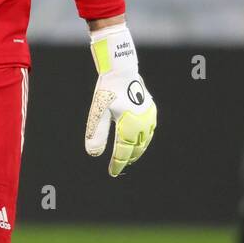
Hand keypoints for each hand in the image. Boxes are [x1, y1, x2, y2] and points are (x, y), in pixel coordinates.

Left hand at [85, 22, 156, 176]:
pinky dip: (144, 138)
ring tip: (130, 157)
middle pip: (136, 149)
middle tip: (120, 167)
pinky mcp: (150, 109)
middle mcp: (142, 124)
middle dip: (128, 159)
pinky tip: (139, 139)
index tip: (112, 173)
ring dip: (137, 150)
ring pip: (145, 140)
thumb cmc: (108, 91)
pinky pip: (150, 129)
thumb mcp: (98, 113)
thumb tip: (93, 154)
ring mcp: (149, 116)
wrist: (122, 70)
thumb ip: (96, 134)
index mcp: (129, 127)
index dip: (118, 164)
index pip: (123, 152)